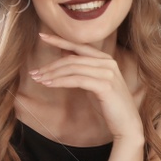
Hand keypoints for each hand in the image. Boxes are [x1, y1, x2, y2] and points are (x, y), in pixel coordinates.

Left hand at [30, 31, 144, 144]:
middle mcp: (108, 63)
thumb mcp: (94, 83)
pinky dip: (61, 81)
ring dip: (53, 74)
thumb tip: (63, 56)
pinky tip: (49, 84)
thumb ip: (82, 70)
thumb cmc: (109, 105)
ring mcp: (108, 73)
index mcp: (106, 60)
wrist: (127, 124)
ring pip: (73, 68)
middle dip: (51, 65)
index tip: (42, 36)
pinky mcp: (105, 85)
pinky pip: (77, 80)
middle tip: (34, 72)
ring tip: (38, 79)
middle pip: (73, 58)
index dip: (59, 40)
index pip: (79, 46)